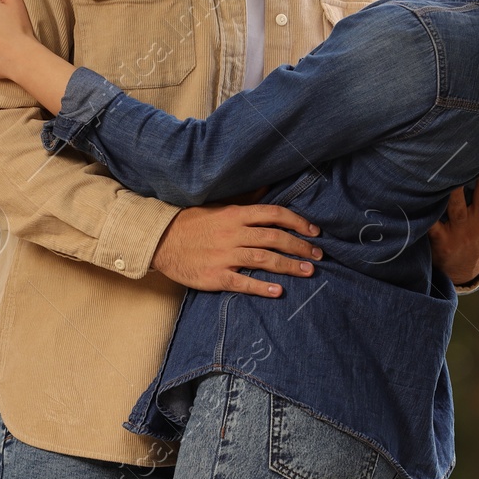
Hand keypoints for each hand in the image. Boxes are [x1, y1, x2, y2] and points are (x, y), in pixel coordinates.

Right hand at [152, 202, 323, 297]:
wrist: (161, 241)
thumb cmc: (192, 223)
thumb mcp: (219, 206)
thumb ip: (246, 200)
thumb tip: (268, 186)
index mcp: (235, 214)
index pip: (274, 214)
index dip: (298, 222)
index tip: (314, 231)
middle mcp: (233, 233)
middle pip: (274, 238)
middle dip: (300, 246)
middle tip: (318, 255)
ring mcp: (224, 255)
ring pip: (263, 259)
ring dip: (289, 266)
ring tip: (308, 272)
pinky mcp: (215, 276)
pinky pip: (242, 282)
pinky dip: (261, 287)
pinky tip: (278, 291)